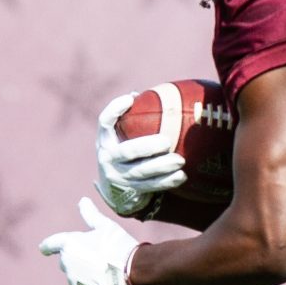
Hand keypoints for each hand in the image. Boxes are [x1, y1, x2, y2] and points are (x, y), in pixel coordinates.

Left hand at [38, 197, 141, 284]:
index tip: (43, 249)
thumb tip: (83, 200)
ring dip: (84, 273)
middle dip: (78, 258)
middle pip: (67, 260)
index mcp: (69, 243)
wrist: (133, 269)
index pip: (52, 244)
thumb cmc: (118, 244)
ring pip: (75, 275)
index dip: (48, 246)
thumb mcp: (105, 226)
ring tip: (105, 269)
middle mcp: (66, 262)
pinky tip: (105, 281)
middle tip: (98, 256)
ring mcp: (73, 279)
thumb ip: (91, 214)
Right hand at [94, 92, 186, 217]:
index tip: (130, 99)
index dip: (115, 109)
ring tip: (180, 160)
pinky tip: (181, 176)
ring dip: (162, 166)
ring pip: (141, 171)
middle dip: (148, 146)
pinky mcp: (130, 191)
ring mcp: (118, 176)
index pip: (104, 122)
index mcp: (105, 139)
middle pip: (128, 151)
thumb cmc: (124, 150)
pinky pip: (151, 186)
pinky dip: (167, 181)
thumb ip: (133, 118)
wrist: (114, 187)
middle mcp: (108, 157)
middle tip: (167, 141)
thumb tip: (150, 94)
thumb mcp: (121, 135)